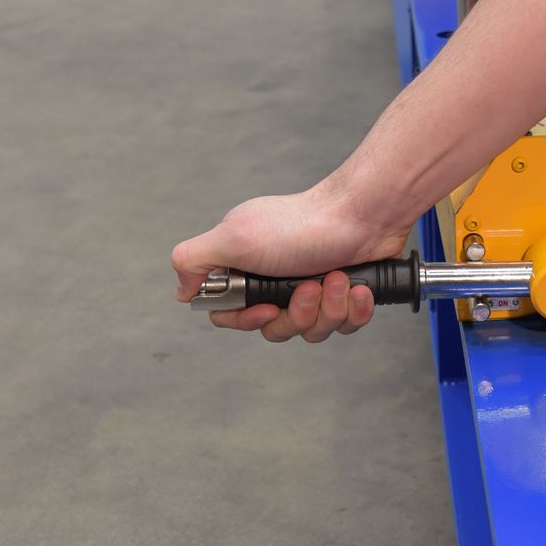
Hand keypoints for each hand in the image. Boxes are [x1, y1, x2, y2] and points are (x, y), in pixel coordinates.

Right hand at [171, 184, 410, 341]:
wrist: (363, 215)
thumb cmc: (300, 224)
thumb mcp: (233, 237)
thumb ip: (193, 260)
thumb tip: (182, 290)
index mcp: (247, 268)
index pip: (232, 316)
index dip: (248, 320)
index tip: (266, 308)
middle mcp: (277, 280)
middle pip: (275, 329)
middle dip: (297, 315)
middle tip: (310, 286)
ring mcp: (313, 289)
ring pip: (313, 331)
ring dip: (328, 308)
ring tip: (337, 279)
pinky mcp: (345, 295)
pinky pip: (346, 324)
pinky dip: (354, 309)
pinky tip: (358, 288)